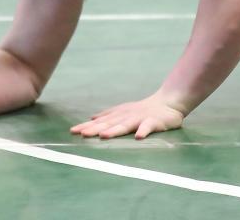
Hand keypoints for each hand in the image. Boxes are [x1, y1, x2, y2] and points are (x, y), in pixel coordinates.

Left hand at [69, 92, 185, 139]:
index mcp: (118, 115)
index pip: (100, 122)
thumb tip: (91, 117)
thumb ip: (108, 115)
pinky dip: (143, 131)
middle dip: (94, 129)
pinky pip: (148, 127)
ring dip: (114, 130)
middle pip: (108, 123)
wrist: (167, 102)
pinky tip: (138, 137)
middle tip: (81, 134)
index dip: (86, 126)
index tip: (73, 131)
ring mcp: (139, 118)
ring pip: (125, 125)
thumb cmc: (143, 109)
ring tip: (103, 136)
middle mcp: (126, 116)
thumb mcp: (123, 111)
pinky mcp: (154, 121)